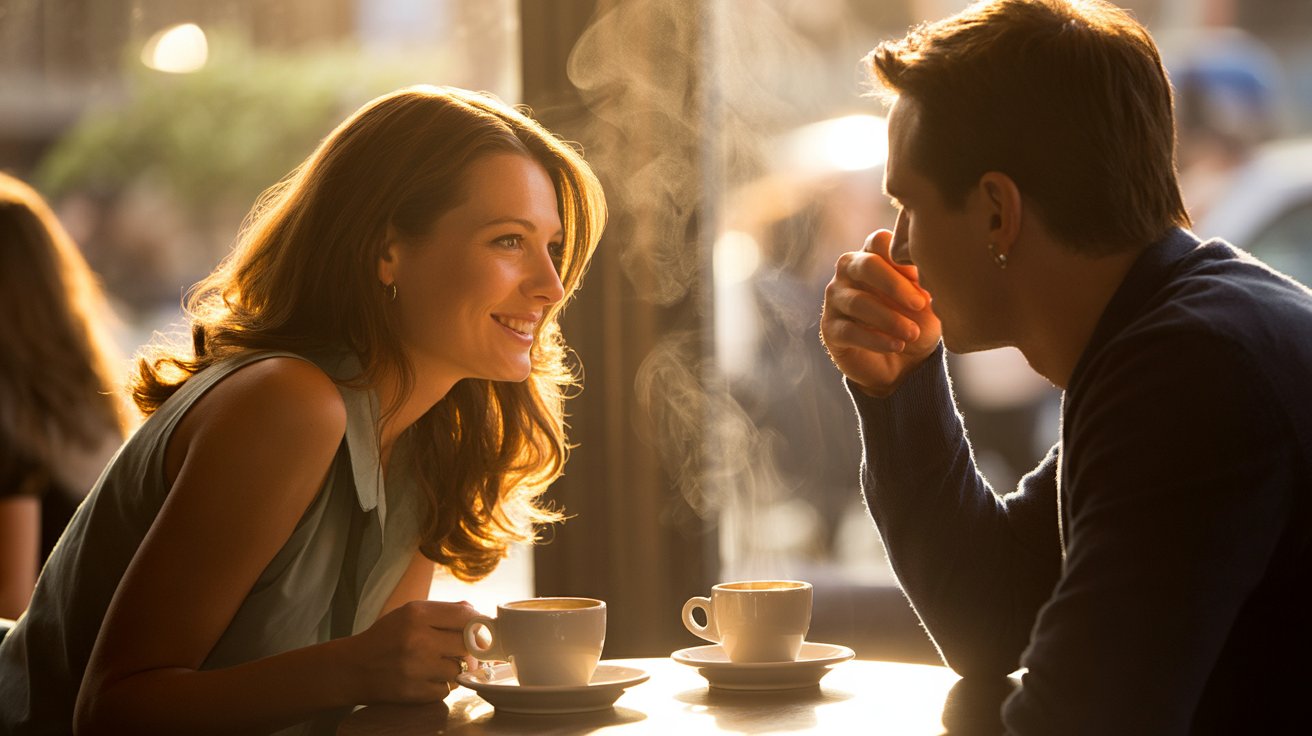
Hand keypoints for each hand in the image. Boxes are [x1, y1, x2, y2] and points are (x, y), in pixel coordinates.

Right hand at [344, 600, 481, 703]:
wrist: (352, 668)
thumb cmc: (385, 638)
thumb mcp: (409, 613)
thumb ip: (443, 611)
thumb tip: (476, 613)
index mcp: (417, 614)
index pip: (466, 616)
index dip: (478, 624)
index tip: (480, 630)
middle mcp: (418, 639)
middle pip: (468, 644)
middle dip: (469, 648)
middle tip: (461, 649)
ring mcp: (417, 668)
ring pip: (459, 669)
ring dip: (453, 668)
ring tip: (435, 664)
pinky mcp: (415, 692)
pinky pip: (447, 690)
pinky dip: (441, 686)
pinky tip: (426, 678)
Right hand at [820, 229, 941, 396]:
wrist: (903, 362)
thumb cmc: (916, 320)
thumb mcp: (928, 302)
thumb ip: (926, 285)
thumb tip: (929, 277)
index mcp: (873, 256)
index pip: (879, 242)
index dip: (902, 259)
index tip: (926, 278)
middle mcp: (849, 272)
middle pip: (864, 265)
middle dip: (895, 285)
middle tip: (920, 304)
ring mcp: (836, 299)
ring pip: (858, 302)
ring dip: (889, 319)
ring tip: (912, 333)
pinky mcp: (830, 329)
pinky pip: (850, 331)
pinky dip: (876, 340)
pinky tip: (897, 346)